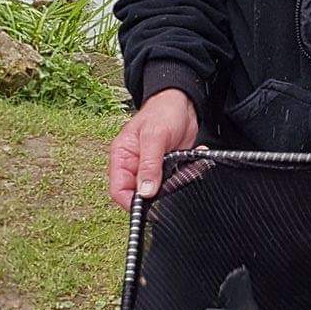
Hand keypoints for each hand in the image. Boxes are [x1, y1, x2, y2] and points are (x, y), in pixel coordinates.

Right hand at [108, 88, 198, 209]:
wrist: (182, 103)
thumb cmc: (162, 112)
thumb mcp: (154, 137)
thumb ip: (149, 165)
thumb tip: (145, 192)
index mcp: (122, 157)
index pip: (118, 190)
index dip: (131, 202)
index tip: (149, 206)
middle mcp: (134, 165)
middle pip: (138, 194)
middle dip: (157, 194)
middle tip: (173, 184)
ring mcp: (151, 169)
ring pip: (158, 191)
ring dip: (174, 185)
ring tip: (185, 170)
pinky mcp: (167, 169)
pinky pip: (174, 182)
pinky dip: (185, 177)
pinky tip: (192, 166)